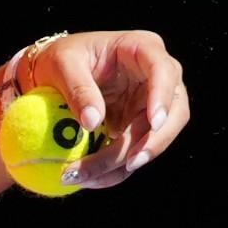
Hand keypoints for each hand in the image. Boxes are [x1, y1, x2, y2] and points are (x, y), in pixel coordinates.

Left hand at [3, 29, 190, 188]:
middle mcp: (156, 77)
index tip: (153, 122)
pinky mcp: (138, 129)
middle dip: (155, 141)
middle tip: (130, 162)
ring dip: (127, 161)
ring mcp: (150, 106)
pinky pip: (135, 153)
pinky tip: (90, 178)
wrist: (52, 74)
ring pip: (157, 139)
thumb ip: (78, 89)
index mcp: (142, 48)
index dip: (163, 96)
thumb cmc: (60, 57)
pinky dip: (115, 170)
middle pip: (175, 112)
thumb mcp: (62, 64)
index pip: (163, 70)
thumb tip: (92, 122)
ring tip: (89, 175)